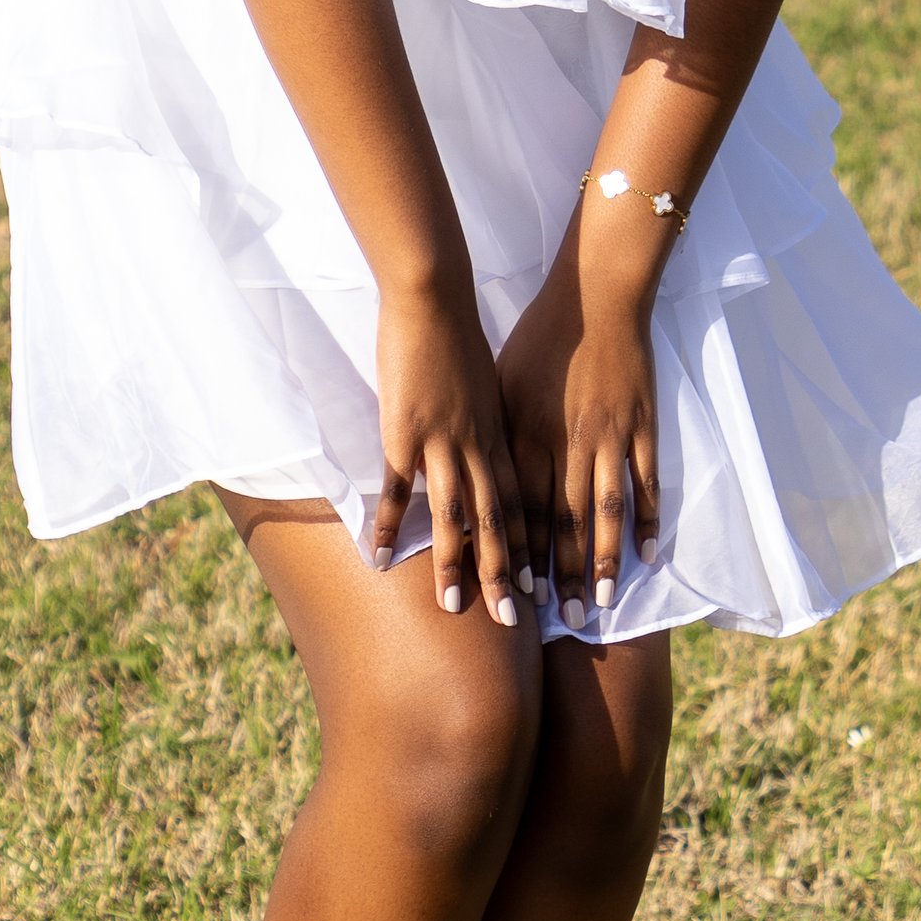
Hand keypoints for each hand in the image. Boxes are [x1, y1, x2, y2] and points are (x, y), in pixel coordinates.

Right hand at [370, 272, 524, 622]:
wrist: (434, 300)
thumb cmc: (460, 335)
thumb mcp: (489, 384)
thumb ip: (489, 421)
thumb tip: (489, 447)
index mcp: (501, 435)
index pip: (523, 502)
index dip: (533, 547)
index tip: (542, 585)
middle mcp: (477, 447)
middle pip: (498, 521)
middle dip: (506, 574)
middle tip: (514, 621)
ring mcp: (441, 444)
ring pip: (454, 516)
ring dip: (454, 565)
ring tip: (453, 608)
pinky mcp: (403, 435)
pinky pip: (396, 490)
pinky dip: (387, 526)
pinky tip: (379, 557)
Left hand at [497, 252, 660, 627]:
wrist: (595, 297)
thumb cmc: (539, 340)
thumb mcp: (502, 386)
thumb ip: (496, 436)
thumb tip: (478, 482)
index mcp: (527, 434)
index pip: (522, 508)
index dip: (520, 556)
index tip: (515, 596)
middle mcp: (567, 443)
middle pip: (564, 522)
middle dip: (560, 574)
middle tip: (560, 619)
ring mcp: (609, 437)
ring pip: (606, 511)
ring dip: (604, 560)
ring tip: (602, 600)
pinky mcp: (641, 426)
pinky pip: (645, 484)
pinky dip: (648, 521)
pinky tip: (646, 554)